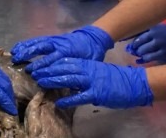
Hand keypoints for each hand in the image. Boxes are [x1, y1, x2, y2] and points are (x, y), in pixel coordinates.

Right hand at [10, 26, 113, 72]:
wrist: (93, 38)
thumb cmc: (90, 55)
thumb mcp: (88, 65)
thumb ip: (77, 73)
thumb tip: (69, 88)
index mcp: (68, 52)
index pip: (52, 60)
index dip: (42, 66)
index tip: (32, 74)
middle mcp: (59, 45)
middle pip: (42, 47)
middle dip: (28, 54)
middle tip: (17, 61)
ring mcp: (54, 40)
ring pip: (38, 42)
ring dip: (25, 47)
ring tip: (14, 54)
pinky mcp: (51, 38)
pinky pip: (38, 40)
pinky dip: (27, 43)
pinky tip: (18, 47)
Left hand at [31, 58, 152, 108]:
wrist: (132, 83)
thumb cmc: (113, 77)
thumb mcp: (95, 69)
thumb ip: (81, 70)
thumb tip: (65, 74)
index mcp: (86, 63)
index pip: (64, 61)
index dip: (50, 63)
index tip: (38, 65)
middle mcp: (87, 69)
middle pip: (63, 68)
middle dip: (47, 71)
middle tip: (34, 74)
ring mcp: (91, 81)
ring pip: (68, 79)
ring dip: (54, 81)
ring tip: (41, 83)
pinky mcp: (96, 93)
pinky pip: (80, 96)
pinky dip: (69, 99)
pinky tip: (59, 103)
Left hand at [125, 24, 165, 63]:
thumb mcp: (158, 32)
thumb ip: (144, 34)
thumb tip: (125, 40)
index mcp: (157, 26)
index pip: (139, 29)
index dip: (129, 35)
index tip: (121, 39)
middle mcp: (159, 33)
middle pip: (139, 40)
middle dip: (134, 46)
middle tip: (133, 49)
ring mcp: (162, 43)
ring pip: (142, 49)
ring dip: (139, 53)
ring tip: (139, 54)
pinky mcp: (164, 54)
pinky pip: (148, 57)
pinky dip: (143, 59)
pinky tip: (141, 60)